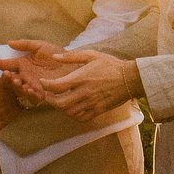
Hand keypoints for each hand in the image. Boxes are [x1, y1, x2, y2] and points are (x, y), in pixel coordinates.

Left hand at [0, 43, 140, 121]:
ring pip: (70, 112)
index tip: (42, 83)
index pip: (56, 86)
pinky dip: (74, 116)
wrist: (130, 78)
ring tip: (59, 102)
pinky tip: (72, 109)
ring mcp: (92, 103)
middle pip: (60, 103)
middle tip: (48, 96)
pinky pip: (82, 118)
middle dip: (50, 101)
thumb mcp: (91, 54)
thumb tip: (54, 57)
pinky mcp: (99, 110)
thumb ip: (71, 56)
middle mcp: (84, 93)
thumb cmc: (110, 64)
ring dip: (61, 109)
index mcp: (81, 78)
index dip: (45, 86)